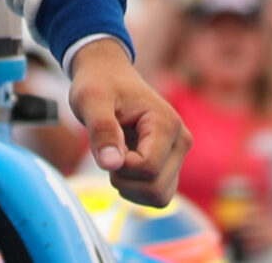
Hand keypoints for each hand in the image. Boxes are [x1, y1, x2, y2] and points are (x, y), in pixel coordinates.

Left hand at [68, 39, 189, 207]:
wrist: (107, 74)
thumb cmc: (99, 83)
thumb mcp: (91, 100)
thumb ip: (101, 130)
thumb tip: (112, 164)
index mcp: (167, 122)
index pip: (148, 168)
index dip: (120, 165)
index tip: (107, 143)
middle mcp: (181, 140)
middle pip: (156, 188)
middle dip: (124, 180)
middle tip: (109, 151)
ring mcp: (178, 154)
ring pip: (159, 197)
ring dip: (130, 188)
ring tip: (116, 157)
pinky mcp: (171, 165)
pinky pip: (158, 195)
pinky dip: (135, 190)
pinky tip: (123, 166)